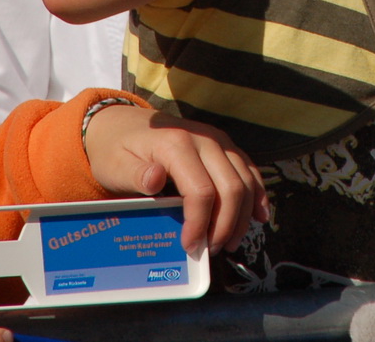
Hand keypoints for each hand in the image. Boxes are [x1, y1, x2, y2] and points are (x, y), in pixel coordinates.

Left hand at [83, 102, 269, 254]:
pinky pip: (249, 168)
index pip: (201, 190)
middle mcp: (204, 138)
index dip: (200, 223)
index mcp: (176, 144)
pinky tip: (259, 216)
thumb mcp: (115, 164)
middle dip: (226, 225)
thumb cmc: (115, 150)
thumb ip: (136, 174)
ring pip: (245, 179)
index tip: (190, 245)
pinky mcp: (224, 144)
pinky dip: (257, 193)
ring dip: (243, 215)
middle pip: (231, 187)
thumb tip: (155, 179)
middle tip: (212, 249)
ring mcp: (218, 140)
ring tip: (229, 242)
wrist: (120, 124)